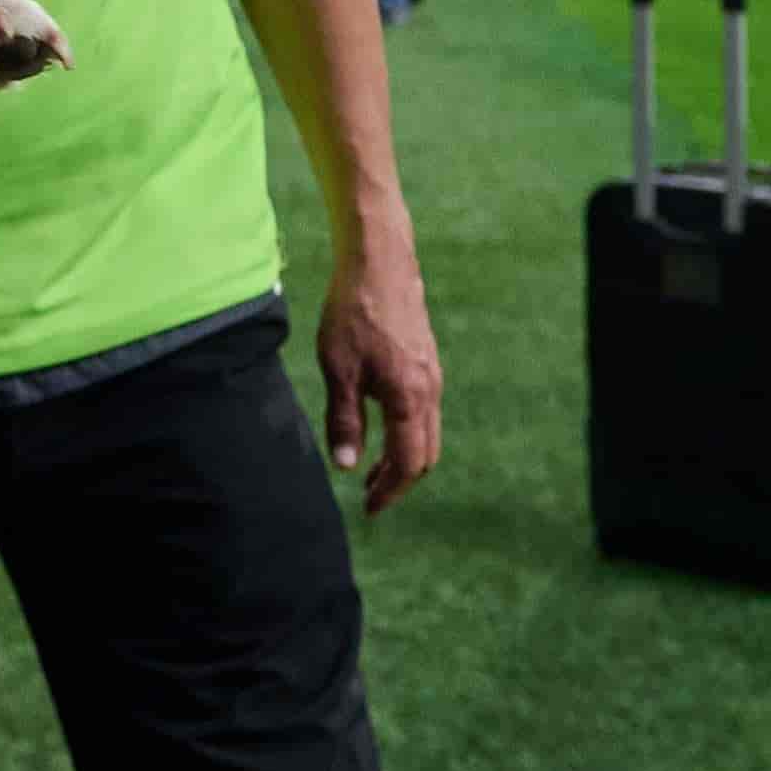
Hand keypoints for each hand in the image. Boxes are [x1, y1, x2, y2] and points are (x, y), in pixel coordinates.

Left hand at [317, 230, 441, 516]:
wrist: (379, 261)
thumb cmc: (353, 313)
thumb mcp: (338, 369)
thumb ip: (345, 420)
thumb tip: (346, 467)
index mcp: (410, 398)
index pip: (408, 464)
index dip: (389, 491)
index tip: (368, 508)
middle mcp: (430, 391)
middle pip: (425, 454)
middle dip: (399, 480)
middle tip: (368, 494)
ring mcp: (432, 375)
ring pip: (427, 433)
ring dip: (404, 456)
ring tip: (370, 467)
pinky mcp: (427, 360)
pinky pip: (425, 411)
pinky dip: (408, 431)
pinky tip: (381, 425)